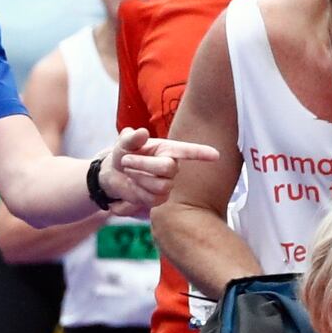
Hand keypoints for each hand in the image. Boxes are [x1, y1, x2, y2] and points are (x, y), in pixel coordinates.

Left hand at [98, 127, 219, 216]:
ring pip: (161, 185)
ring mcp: (167, 183)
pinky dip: (137, 191)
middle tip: (125, 160)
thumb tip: (142, 133)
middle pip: (168, 168)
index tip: (217, 155)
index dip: (202, 153)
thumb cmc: (124, 153)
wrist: (114, 173)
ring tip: (129, 172)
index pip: (188, 151)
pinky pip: (152, 198)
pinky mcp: (160, 199)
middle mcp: (171, 166)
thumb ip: (131, 137)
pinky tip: (133, 185)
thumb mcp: (124, 142)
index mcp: (168, 149)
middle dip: (143, 164)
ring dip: (139, 178)